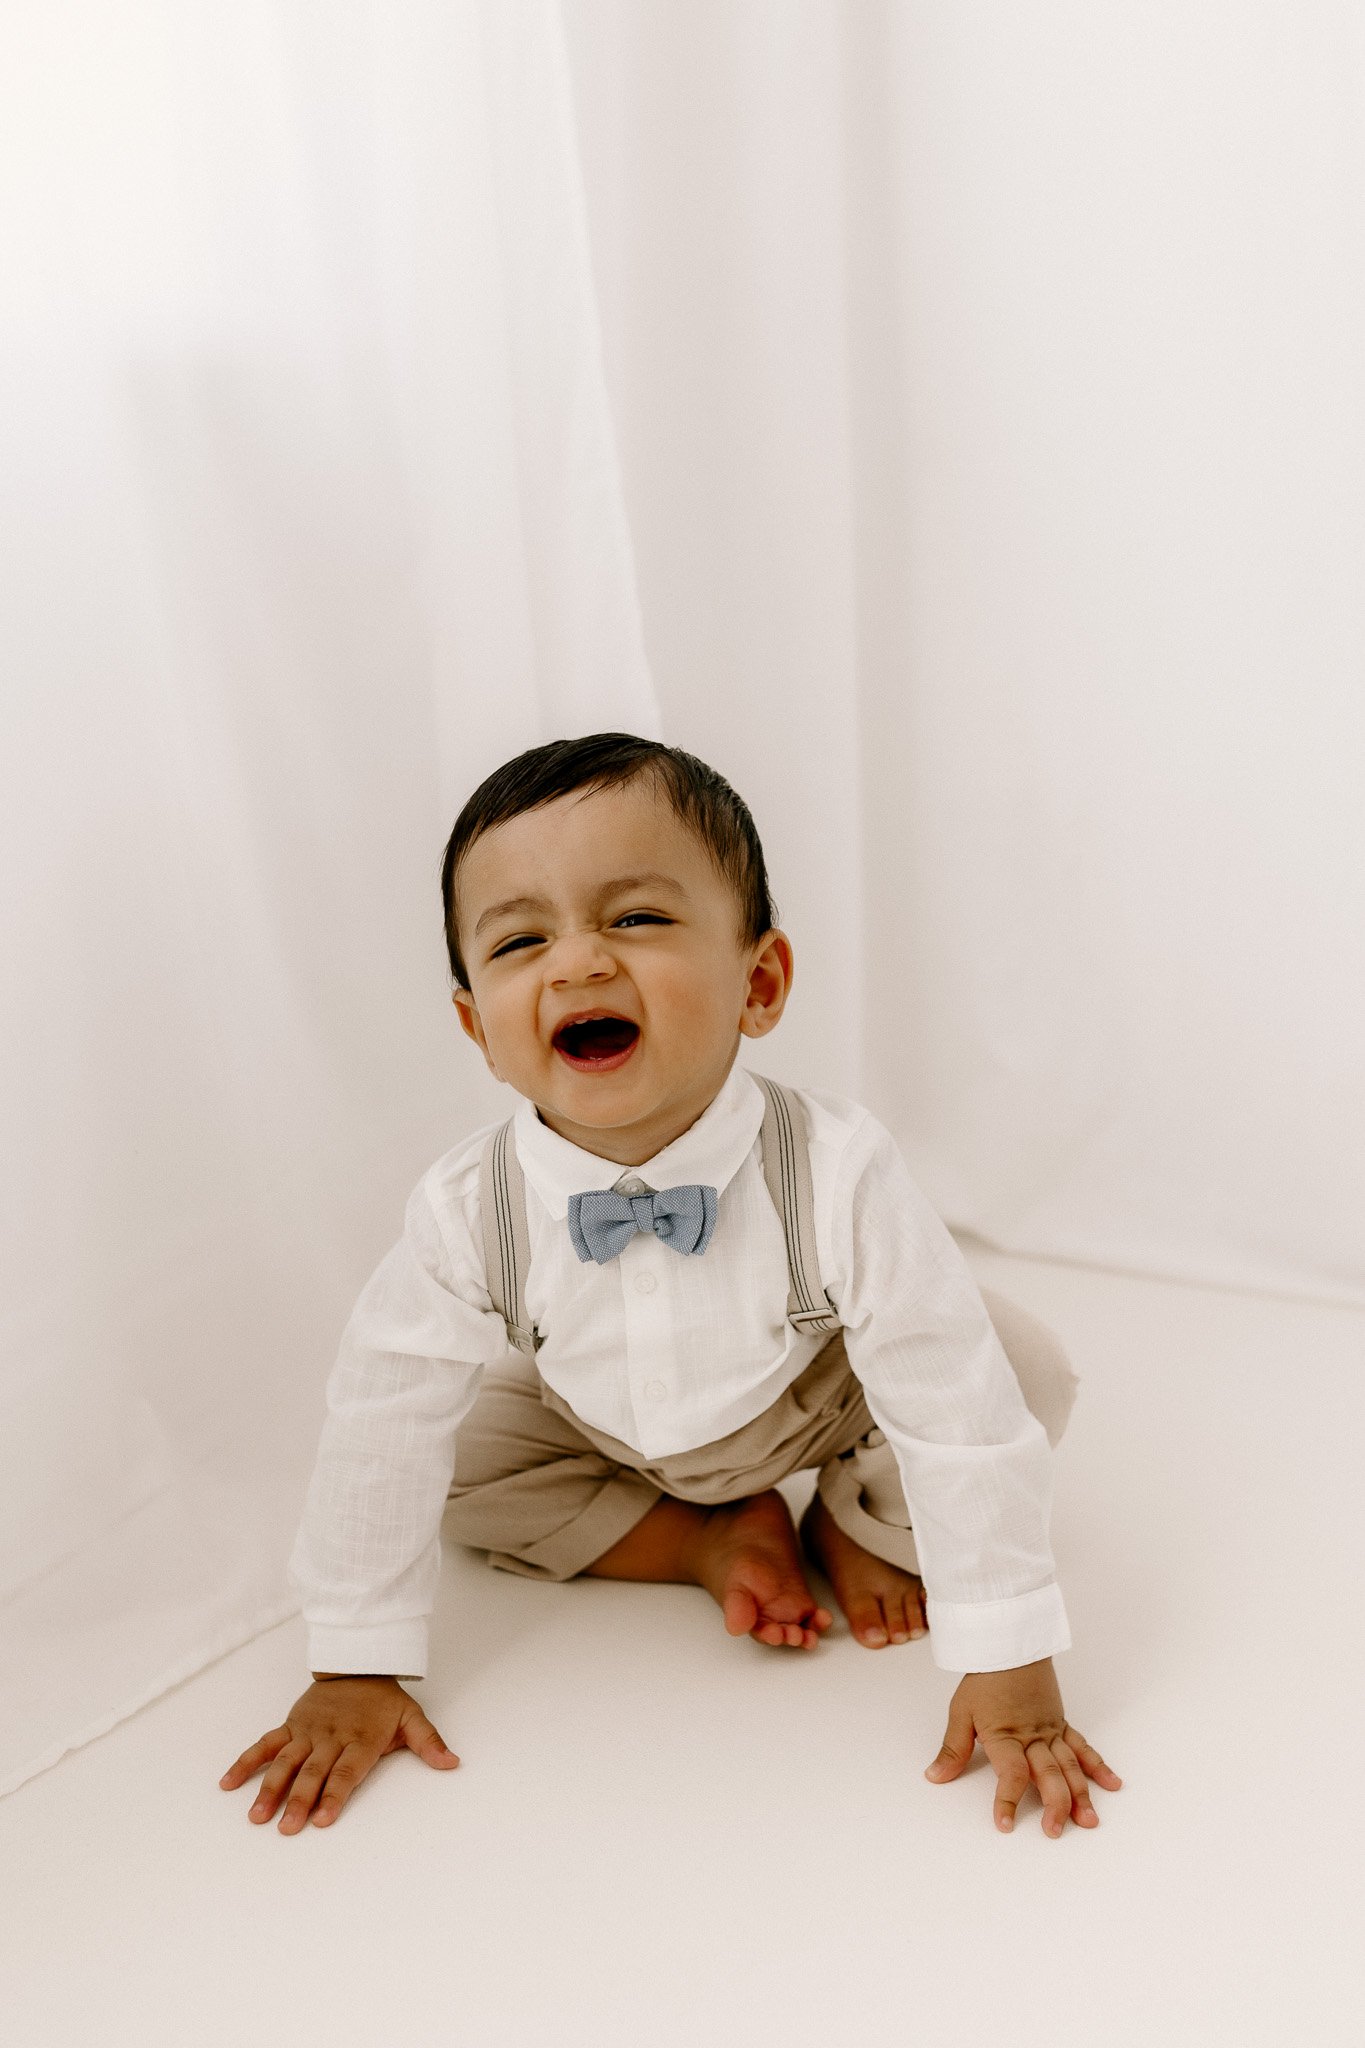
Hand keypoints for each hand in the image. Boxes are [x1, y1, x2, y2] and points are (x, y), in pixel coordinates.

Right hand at [218, 1675, 459, 1832]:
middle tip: (286, 1828)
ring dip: (269, 1789)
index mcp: (361, 1739)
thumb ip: (429, 1743)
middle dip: (300, 1801)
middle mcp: (331, 1737)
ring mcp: (307, 1731)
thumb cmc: (385, 1700)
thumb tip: (453, 1763)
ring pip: (285, 1761)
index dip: (335, 1795)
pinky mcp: (290, 1725)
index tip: (323, 1819)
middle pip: (313, 1772)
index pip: (347, 1772)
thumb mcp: (411, 1717)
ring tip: (256, 1817)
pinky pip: (265, 1744)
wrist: (358, 1663)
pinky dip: (246, 1762)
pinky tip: (228, 1783)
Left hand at [924, 1656, 1121, 1835]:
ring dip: (1080, 1794)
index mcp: (1005, 1736)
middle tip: (1055, 1832)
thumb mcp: (961, 1712)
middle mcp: (1032, 1737)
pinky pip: (1082, 1747)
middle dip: (1054, 1806)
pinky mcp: (1061, 1724)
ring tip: (1088, 1821)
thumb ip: (953, 1749)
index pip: (1010, 1774)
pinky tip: (1112, 1784)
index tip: (1005, 1825)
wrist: (1010, 1645)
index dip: (1008, 1800)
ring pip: (1069, 1765)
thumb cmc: (985, 1678)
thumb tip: (935, 1777)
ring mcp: (1050, 1731)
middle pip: (1047, 1774)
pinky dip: (1097, 1766)